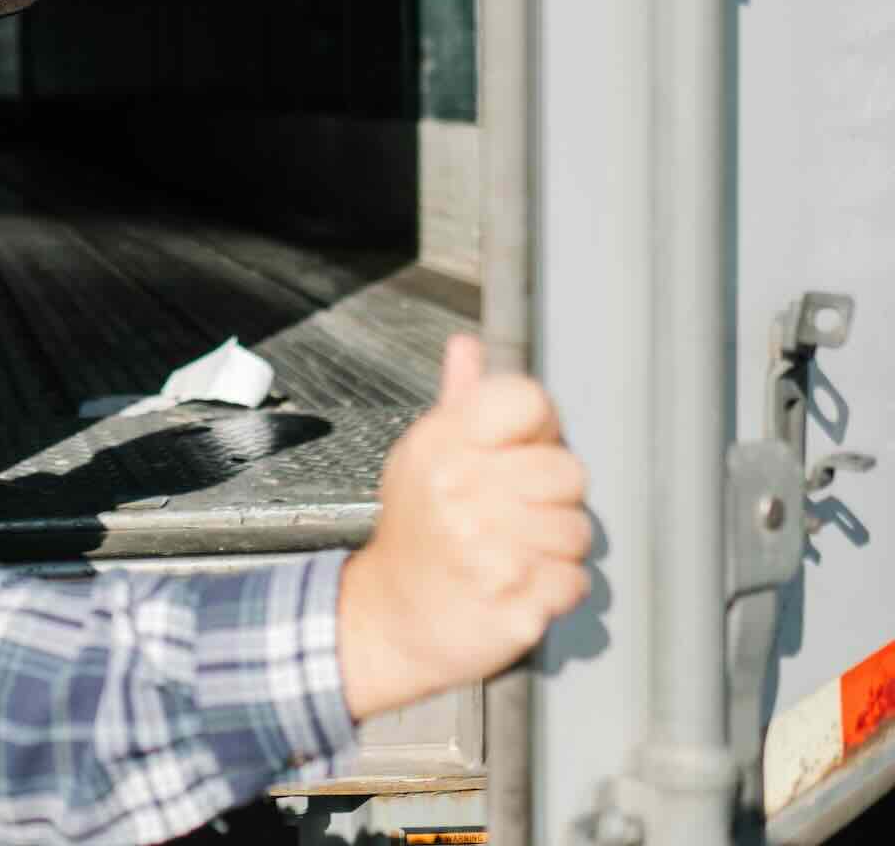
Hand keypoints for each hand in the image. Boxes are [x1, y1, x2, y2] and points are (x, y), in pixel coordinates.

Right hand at [337, 334, 591, 719]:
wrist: (389, 619)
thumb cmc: (417, 534)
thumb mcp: (424, 458)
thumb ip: (458, 402)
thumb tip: (467, 347)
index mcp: (443, 445)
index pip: (530, 401)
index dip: (537, 431)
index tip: (515, 454)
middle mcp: (461, 490)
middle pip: (570, 472)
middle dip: (551, 500)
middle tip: (511, 517)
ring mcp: (486, 550)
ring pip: (578, 533)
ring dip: (555, 550)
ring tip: (511, 555)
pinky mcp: (512, 603)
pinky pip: (575, 583)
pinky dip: (555, 591)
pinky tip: (516, 587)